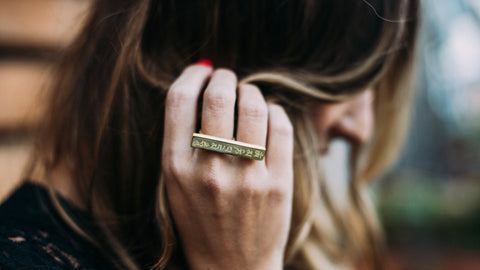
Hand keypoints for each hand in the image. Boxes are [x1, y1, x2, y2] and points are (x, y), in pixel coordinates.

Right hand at [162, 64, 293, 269]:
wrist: (232, 266)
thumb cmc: (201, 221)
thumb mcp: (175, 184)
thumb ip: (182, 139)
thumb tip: (201, 87)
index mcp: (176, 167)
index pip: (179, 99)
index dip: (192, 75)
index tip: (203, 71)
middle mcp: (209, 169)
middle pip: (219, 96)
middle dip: (225, 77)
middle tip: (228, 79)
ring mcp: (247, 177)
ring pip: (254, 106)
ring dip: (251, 91)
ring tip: (249, 97)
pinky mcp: (278, 183)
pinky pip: (280, 125)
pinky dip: (275, 111)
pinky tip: (268, 117)